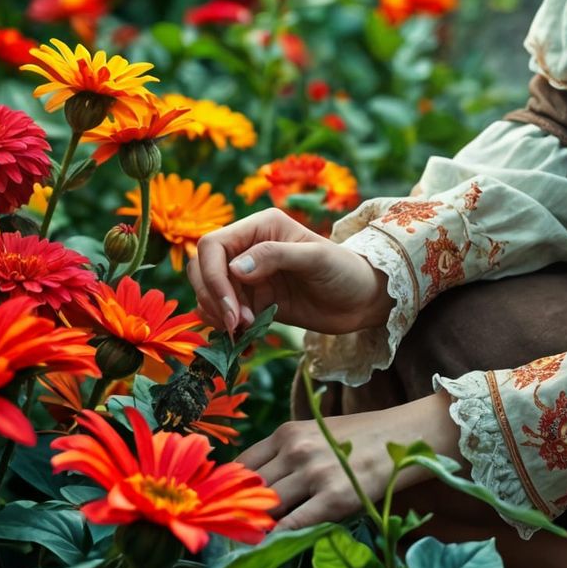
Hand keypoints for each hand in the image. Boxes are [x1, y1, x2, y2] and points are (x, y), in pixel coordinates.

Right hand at [188, 207, 392, 337]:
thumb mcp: (316, 258)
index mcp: (261, 227)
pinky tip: (244, 341)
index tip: (234, 311)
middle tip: (238, 325)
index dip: (213, 278)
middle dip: (213, 299)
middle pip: (203, 269)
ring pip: (209, 293)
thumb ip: (277, 256)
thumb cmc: (346, 270)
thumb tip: (235, 268)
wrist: (363, 300)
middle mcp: (249, 247)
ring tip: (246, 331)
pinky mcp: (253, 301)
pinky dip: (225, 328)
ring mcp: (249, 276)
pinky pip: (223, 313)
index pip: (213, 246)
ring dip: (218, 315)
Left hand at [238, 393, 461, 534]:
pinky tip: (273, 550)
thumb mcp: (318, 434)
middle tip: (228, 541)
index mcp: (287, 432)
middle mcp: (296, 449)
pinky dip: (279, 540)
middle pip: (250, 492)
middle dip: (237, 517)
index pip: (240, 468)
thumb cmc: (361, 439)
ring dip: (255, 532)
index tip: (221, 514)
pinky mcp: (335, 498)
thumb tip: (251, 491)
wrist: (410, 436)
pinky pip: (294, 526)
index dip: (227, 495)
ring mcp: (315, 473)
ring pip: (268, 510)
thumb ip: (286, 456)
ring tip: (244, 551)